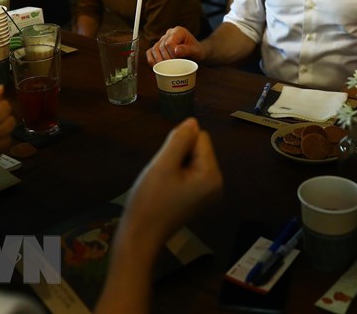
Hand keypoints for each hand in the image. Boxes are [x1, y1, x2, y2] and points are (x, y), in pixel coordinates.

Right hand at [118, 118, 222, 250]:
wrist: (139, 237)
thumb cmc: (150, 201)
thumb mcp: (163, 165)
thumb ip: (179, 139)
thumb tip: (193, 120)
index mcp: (212, 175)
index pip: (200, 138)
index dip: (179, 145)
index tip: (166, 165)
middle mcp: (217, 183)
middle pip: (198, 148)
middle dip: (178, 155)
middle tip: (163, 177)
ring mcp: (208, 192)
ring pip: (191, 159)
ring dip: (175, 164)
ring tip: (163, 184)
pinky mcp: (198, 197)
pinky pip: (189, 172)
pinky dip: (175, 175)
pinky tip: (166, 189)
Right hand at [146, 26, 203, 65]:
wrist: (196, 53)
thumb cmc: (197, 51)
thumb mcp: (196, 51)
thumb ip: (187, 50)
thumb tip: (176, 51)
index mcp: (178, 31)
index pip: (169, 42)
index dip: (172, 54)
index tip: (179, 61)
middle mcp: (169, 33)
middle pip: (161, 46)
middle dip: (167, 59)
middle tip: (174, 66)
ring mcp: (162, 40)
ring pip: (154, 49)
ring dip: (158, 60)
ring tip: (166, 67)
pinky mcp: (158, 47)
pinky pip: (150, 52)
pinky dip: (151, 60)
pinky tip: (156, 66)